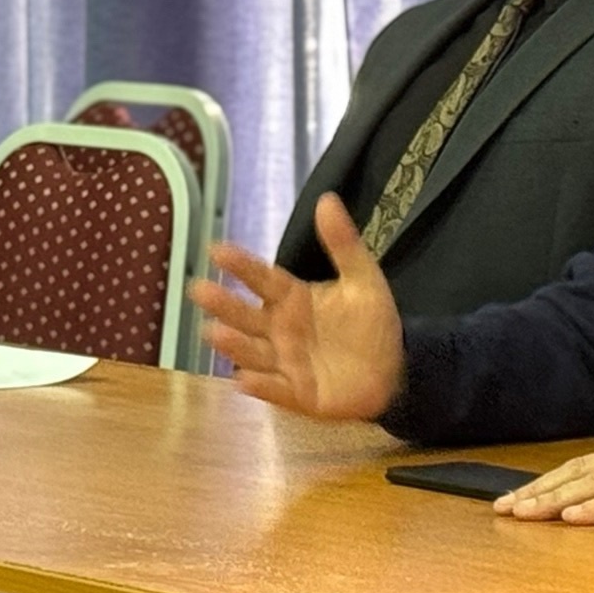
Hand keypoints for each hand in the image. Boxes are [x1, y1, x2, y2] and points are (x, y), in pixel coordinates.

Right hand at [191, 194, 404, 419]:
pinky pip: (276, 389)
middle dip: (224, 304)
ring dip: (234, 344)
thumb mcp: (363, 278)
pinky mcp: (298, 393)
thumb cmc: (371, 322)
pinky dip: (260, 385)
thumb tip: (326, 198)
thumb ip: (343, 243)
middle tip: (199, 289)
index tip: (216, 249)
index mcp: (294, 299)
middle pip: (248, 316)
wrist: (394, 369)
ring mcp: (287, 363)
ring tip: (214, 332)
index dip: (242, 266)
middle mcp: (281, 330)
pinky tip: (242, 380)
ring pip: (254, 352)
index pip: (264, 279)